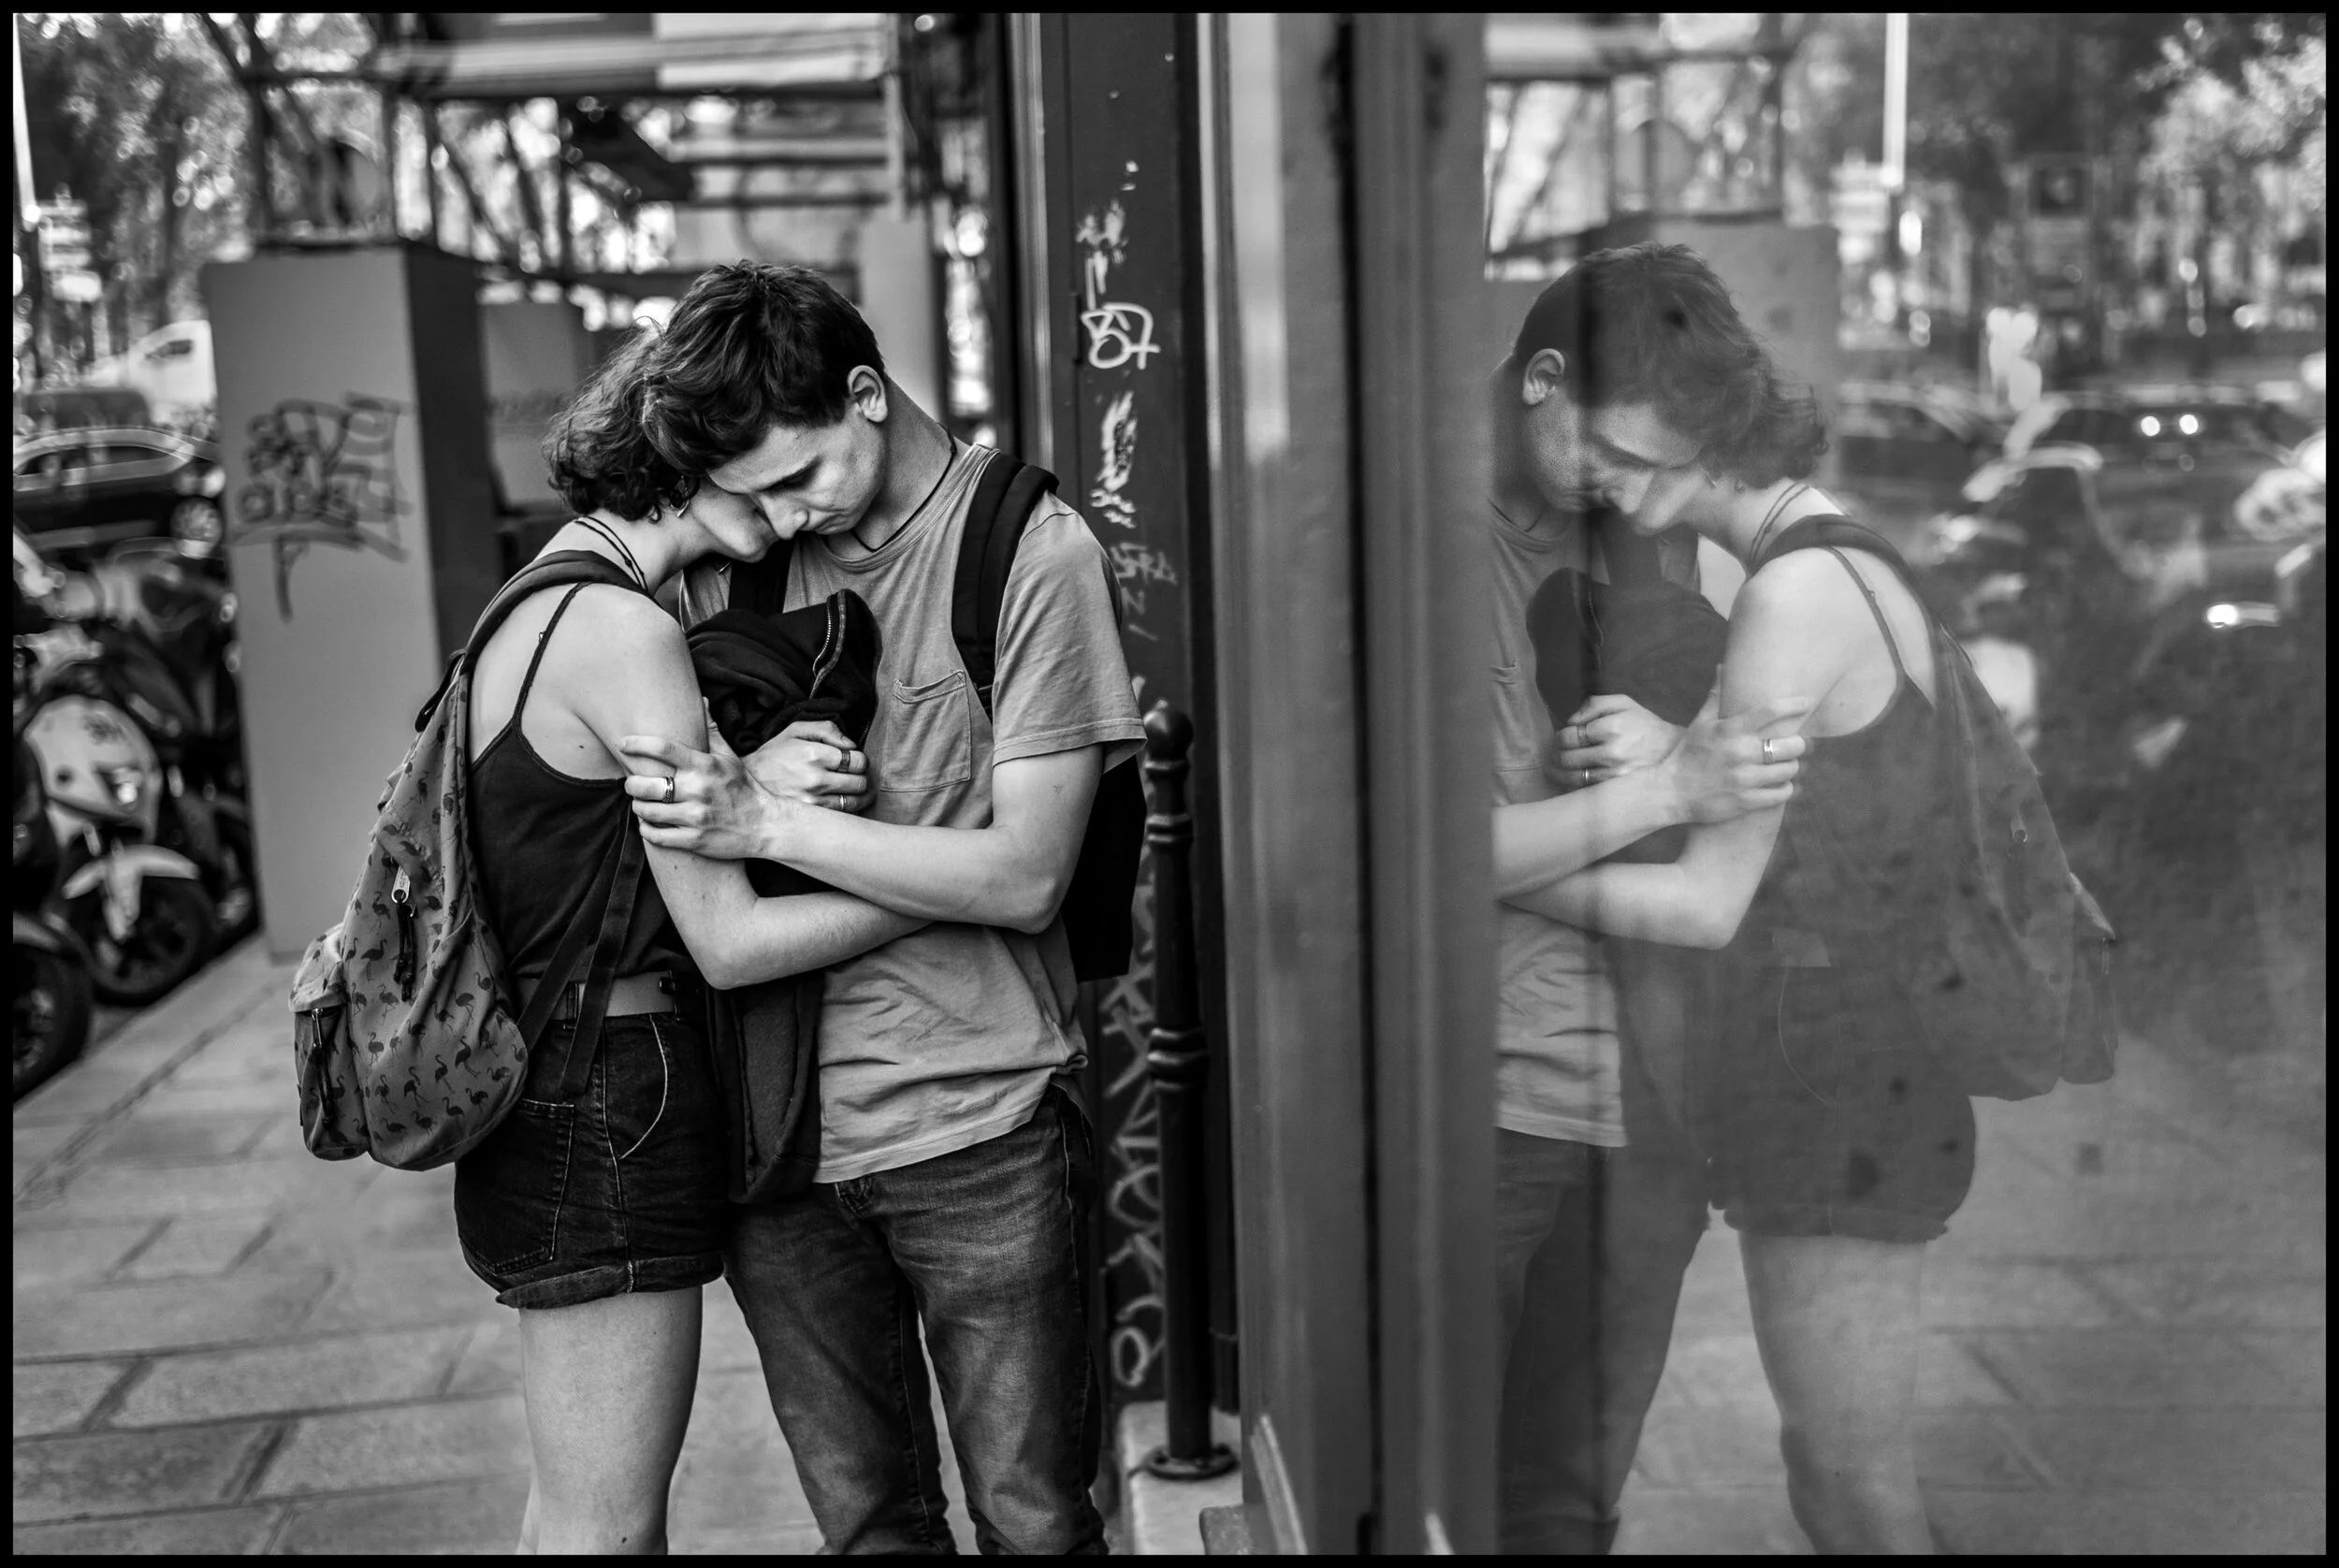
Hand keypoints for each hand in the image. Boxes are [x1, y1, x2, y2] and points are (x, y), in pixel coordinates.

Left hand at [619, 717, 784, 859]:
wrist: (766, 826)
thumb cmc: (744, 789)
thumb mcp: (730, 757)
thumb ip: (711, 731)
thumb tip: (702, 700)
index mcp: (705, 765)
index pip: (663, 749)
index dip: (637, 744)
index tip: (622, 743)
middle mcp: (699, 790)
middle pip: (646, 784)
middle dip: (631, 783)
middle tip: (632, 783)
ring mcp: (696, 817)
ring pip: (647, 811)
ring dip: (638, 806)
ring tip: (641, 803)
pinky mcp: (694, 840)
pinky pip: (656, 836)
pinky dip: (646, 829)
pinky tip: (649, 823)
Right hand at [746, 717, 872, 813]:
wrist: (748, 783)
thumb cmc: (774, 754)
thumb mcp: (795, 731)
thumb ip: (826, 729)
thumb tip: (851, 744)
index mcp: (814, 755)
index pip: (858, 761)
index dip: (859, 760)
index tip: (852, 761)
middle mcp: (815, 780)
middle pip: (860, 782)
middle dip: (861, 777)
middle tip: (853, 775)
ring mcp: (813, 801)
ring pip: (855, 802)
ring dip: (859, 795)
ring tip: (852, 789)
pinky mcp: (810, 817)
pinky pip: (842, 815)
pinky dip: (847, 809)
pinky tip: (841, 801)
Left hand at [1545, 693, 1683, 789]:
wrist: (1673, 752)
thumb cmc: (1645, 725)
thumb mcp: (1624, 704)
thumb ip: (1595, 704)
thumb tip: (1570, 720)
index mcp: (1611, 728)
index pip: (1569, 736)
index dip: (1560, 737)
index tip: (1563, 738)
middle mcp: (1612, 753)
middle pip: (1566, 758)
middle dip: (1557, 755)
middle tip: (1556, 753)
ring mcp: (1614, 775)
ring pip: (1572, 777)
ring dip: (1559, 773)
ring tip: (1556, 768)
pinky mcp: (1617, 790)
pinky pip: (1585, 790)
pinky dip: (1573, 786)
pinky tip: (1571, 780)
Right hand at [1655, 690, 1812, 823]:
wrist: (1670, 793)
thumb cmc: (1688, 754)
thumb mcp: (1700, 723)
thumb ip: (1717, 696)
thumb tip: (1723, 666)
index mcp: (1730, 730)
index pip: (1771, 711)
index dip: (1794, 705)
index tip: (1806, 703)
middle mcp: (1740, 753)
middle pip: (1791, 744)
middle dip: (1798, 743)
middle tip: (1794, 744)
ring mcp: (1744, 779)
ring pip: (1789, 770)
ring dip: (1791, 766)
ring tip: (1785, 764)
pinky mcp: (1745, 801)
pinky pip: (1781, 794)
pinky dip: (1785, 788)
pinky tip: (1779, 784)